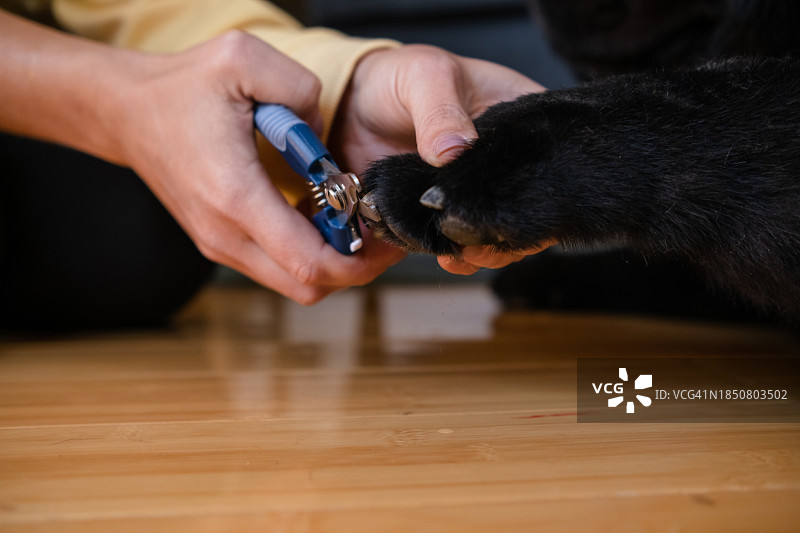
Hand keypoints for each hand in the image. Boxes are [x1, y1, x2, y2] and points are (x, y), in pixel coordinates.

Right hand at [115, 32, 403, 303]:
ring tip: (354, 223)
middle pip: (308, 286)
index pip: (308, 261)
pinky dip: (308, 255)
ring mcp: (221, 245)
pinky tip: (322, 219)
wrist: (128, 113)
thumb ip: (301, 89)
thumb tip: (327, 137)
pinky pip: (277, 268)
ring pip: (295, 283)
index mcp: (236, 195)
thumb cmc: (180, 90)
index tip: (386, 236)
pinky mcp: (222, 244)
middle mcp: (226, 234)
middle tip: (381, 234)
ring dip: (332, 262)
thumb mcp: (242, 60)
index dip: (359, 260)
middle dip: (356, 268)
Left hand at [331, 44, 549, 272]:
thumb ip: (440, 111)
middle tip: (478, 243)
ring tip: (456, 254)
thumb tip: (453, 151)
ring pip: (494, 234)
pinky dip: (448, 253)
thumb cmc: (400, 77)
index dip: (540, 194)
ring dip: (479, 250)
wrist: (352, 105)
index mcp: (519, 124)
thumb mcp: (425, 76)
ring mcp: (474, 195)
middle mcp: (504, 166)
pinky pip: (454, 243)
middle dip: (506, 234)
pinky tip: (436, 253)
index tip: (511, 212)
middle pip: (524, 211)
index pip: (548, 166)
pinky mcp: (443, 217)